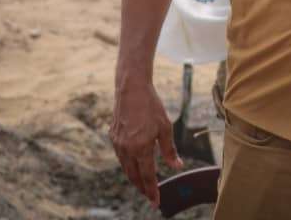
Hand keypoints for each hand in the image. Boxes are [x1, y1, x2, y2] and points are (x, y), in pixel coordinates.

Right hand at [109, 77, 182, 207]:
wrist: (131, 89)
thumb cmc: (151, 106)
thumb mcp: (165, 128)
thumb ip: (170, 150)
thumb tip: (177, 166)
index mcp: (141, 148)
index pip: (148, 176)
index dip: (152, 190)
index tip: (156, 202)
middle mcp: (126, 149)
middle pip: (134, 176)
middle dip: (142, 188)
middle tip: (150, 196)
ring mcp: (118, 143)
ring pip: (126, 168)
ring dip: (134, 178)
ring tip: (143, 184)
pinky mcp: (113, 137)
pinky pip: (121, 157)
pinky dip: (128, 165)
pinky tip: (134, 165)